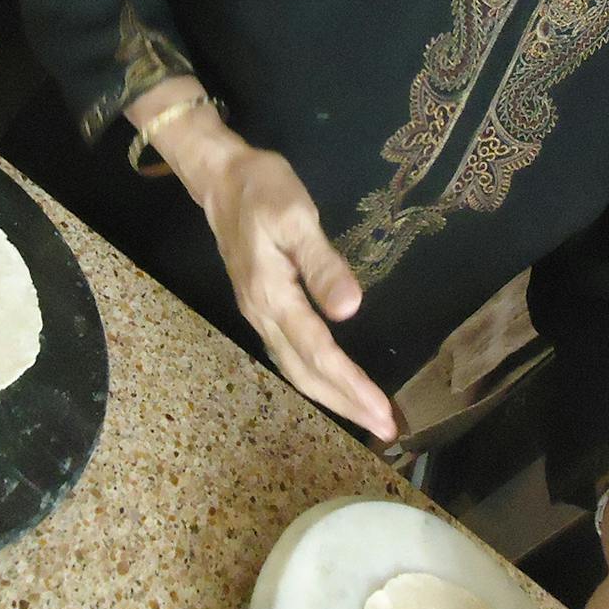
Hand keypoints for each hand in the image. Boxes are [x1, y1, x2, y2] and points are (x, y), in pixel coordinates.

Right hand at [137, 84, 396, 441]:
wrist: (222, 177)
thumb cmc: (263, 190)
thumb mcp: (296, 218)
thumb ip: (323, 264)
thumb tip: (349, 310)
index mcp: (272, 297)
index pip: (319, 353)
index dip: (352, 386)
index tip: (383, 413)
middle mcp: (262, 314)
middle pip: (306, 374)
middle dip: (346, 404)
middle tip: (386, 430)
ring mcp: (258, 313)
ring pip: (296, 368)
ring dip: (332, 395)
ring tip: (366, 415)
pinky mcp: (262, 305)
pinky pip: (290, 353)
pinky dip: (316, 376)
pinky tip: (333, 382)